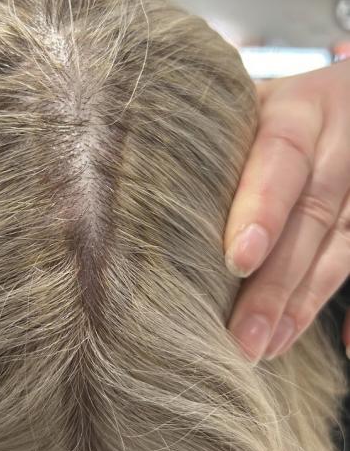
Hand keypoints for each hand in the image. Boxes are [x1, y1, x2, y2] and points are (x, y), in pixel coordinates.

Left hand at [224, 59, 349, 362]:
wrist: (344, 102)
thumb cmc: (269, 111)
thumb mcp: (246, 102)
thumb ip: (211, 134)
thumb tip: (122, 173)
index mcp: (300, 112)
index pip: (282, 159)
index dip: (264, 209)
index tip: (238, 261)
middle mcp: (339, 148)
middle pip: (313, 218)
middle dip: (277, 283)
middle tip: (242, 339)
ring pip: (341, 250)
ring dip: (302, 305)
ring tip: (264, 348)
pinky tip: (347, 346)